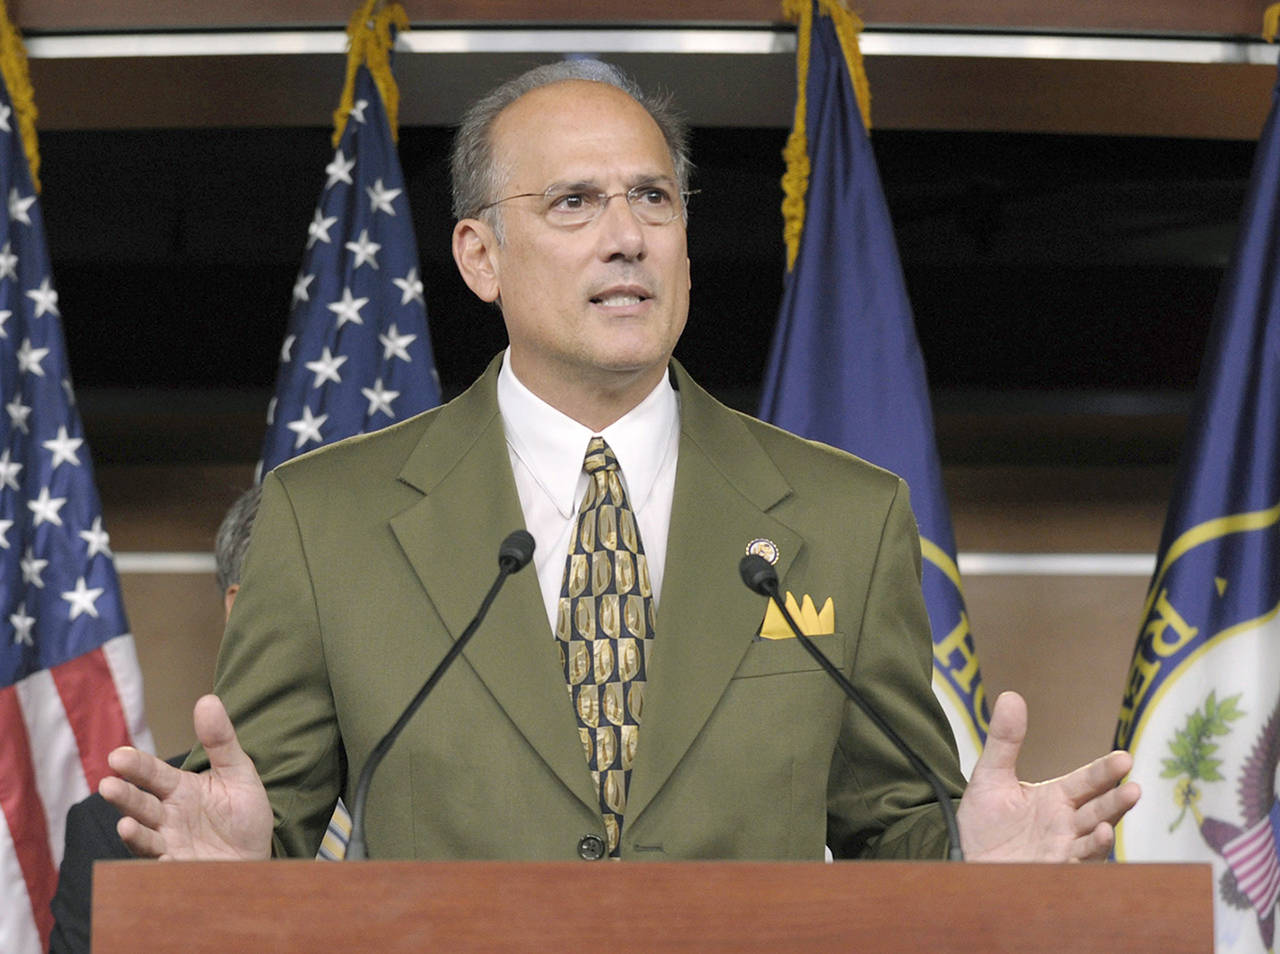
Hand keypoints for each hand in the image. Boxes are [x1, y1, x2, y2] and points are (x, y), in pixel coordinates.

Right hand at [99, 694, 272, 860]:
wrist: (257, 859)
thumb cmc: (244, 815)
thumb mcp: (238, 773)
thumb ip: (221, 740)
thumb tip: (207, 699)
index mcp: (179, 789)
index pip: (153, 774)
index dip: (136, 766)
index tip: (119, 756)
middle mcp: (167, 816)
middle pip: (141, 804)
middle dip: (124, 796)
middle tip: (108, 784)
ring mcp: (169, 844)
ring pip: (144, 836)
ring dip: (132, 831)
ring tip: (125, 824)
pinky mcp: (177, 869)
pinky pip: (160, 866)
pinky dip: (153, 862)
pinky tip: (153, 858)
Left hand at [956, 691, 1140, 861]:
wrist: (965, 857)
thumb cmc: (983, 820)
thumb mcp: (990, 775)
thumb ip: (1004, 740)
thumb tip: (1011, 696)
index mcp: (1056, 798)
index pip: (1087, 781)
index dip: (1105, 771)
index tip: (1124, 758)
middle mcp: (1066, 823)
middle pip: (1099, 809)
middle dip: (1117, 800)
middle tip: (1134, 787)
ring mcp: (1063, 848)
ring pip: (1094, 836)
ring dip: (1109, 825)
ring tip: (1120, 814)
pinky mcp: (1053, 870)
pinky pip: (1077, 862)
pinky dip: (1090, 851)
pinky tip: (1099, 838)